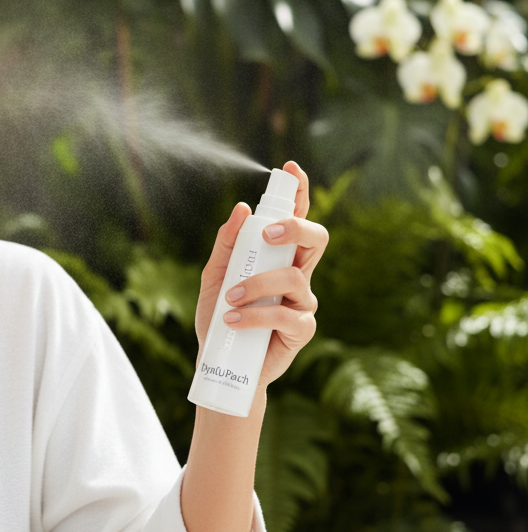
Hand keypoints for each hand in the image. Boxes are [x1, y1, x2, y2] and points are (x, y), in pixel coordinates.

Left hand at [195, 161, 327, 390]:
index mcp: (278, 256)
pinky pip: (287, 313)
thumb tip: (240, 208)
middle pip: (317, 237)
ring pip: (294, 276)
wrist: (220, 363)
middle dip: (295, 227)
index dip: (299, 192)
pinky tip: (234, 319)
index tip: (291, 168)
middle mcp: (296, 274)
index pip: (295, 218)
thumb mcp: (214, 276)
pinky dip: (256, 314)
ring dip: (257, 284)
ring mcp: (303, 301)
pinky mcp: (302, 328)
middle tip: (267, 233)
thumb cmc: (220, 317)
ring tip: (229, 299)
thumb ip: (226, 244)